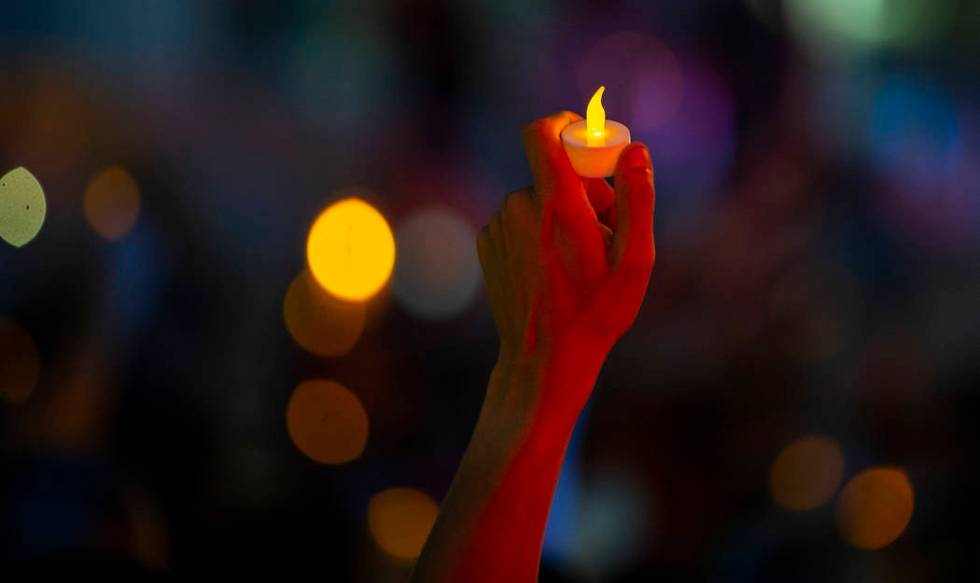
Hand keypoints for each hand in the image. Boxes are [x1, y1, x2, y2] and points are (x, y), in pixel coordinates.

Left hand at [477, 112, 655, 374]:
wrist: (544, 358)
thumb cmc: (596, 312)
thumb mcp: (635, 260)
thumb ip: (637, 199)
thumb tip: (636, 150)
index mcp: (556, 205)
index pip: (544, 132)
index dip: (567, 125)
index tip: (588, 138)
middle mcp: (519, 207)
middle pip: (554, 172)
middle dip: (583, 190)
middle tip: (602, 231)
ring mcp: (498, 226)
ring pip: (537, 198)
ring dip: (560, 215)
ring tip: (577, 259)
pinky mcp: (487, 243)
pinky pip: (519, 219)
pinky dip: (537, 232)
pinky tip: (551, 269)